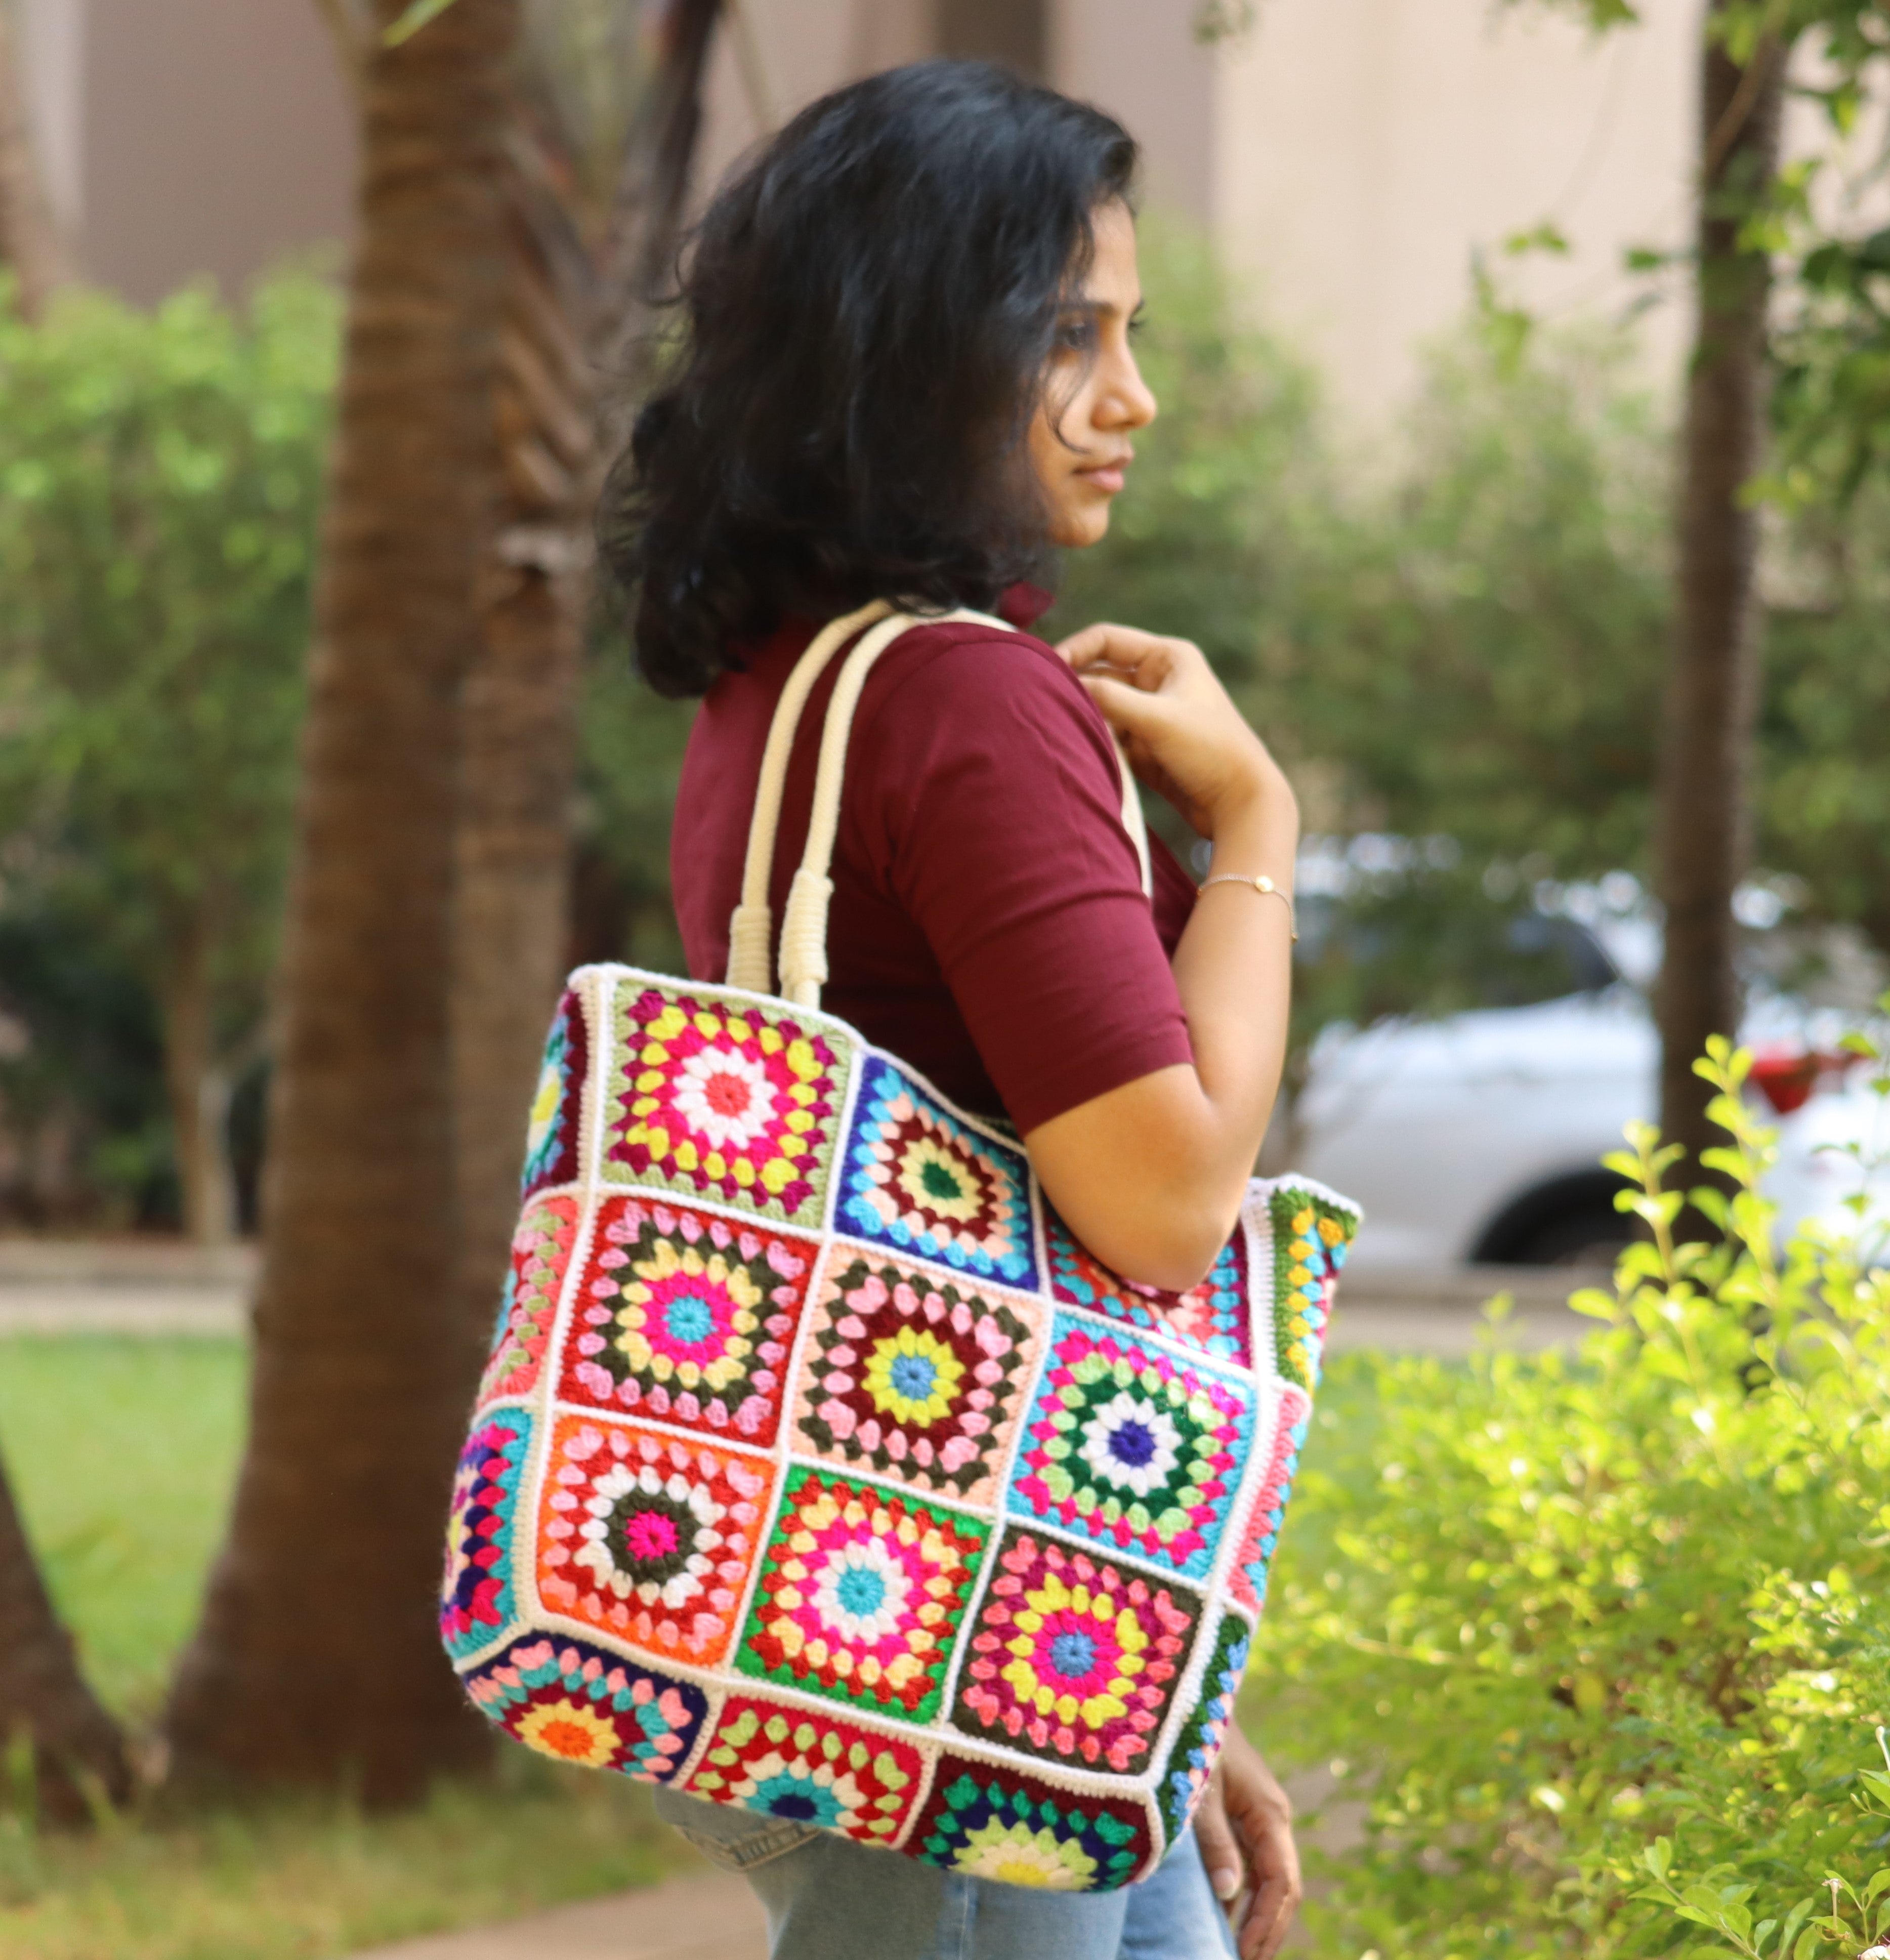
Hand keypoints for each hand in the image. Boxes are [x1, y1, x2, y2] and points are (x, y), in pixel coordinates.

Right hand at [1056, 622, 1292, 840]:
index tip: (1043, 672)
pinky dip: (1094, 742)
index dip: (1072, 651)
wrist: (1241, 803)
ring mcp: (1151, 713)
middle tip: (1040, 705)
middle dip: (1074, 688)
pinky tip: (1080, 752)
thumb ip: (1110, 699)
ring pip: (1101, 707)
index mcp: (1168, 657)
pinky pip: (1109, 735)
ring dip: (1083, 719)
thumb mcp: (1157, 719)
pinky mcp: (1146, 744)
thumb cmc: (1210, 751)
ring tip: (1059, 732)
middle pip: (1099, 673)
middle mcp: (1158, 679)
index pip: (1105, 640)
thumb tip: (1064, 684)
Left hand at [1194, 1725, 1300, 1959]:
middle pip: (1280, 1887)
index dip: (1266, 1925)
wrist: (1187, 1693)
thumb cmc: (1193, 1736)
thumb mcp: (1200, 1790)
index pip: (1282, 1884)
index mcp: (1270, 1813)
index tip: (1245, 1956)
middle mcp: (1270, 1817)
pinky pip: (1248, 1861)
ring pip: (1265, 1876)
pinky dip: (1240, 1893)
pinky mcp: (1239, 1811)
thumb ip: (1215, 1841)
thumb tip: (1231, 1896)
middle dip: (1266, 1930)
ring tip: (1233, 1951)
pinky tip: (1223, 1916)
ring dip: (1254, 1914)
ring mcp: (1257, 1815)